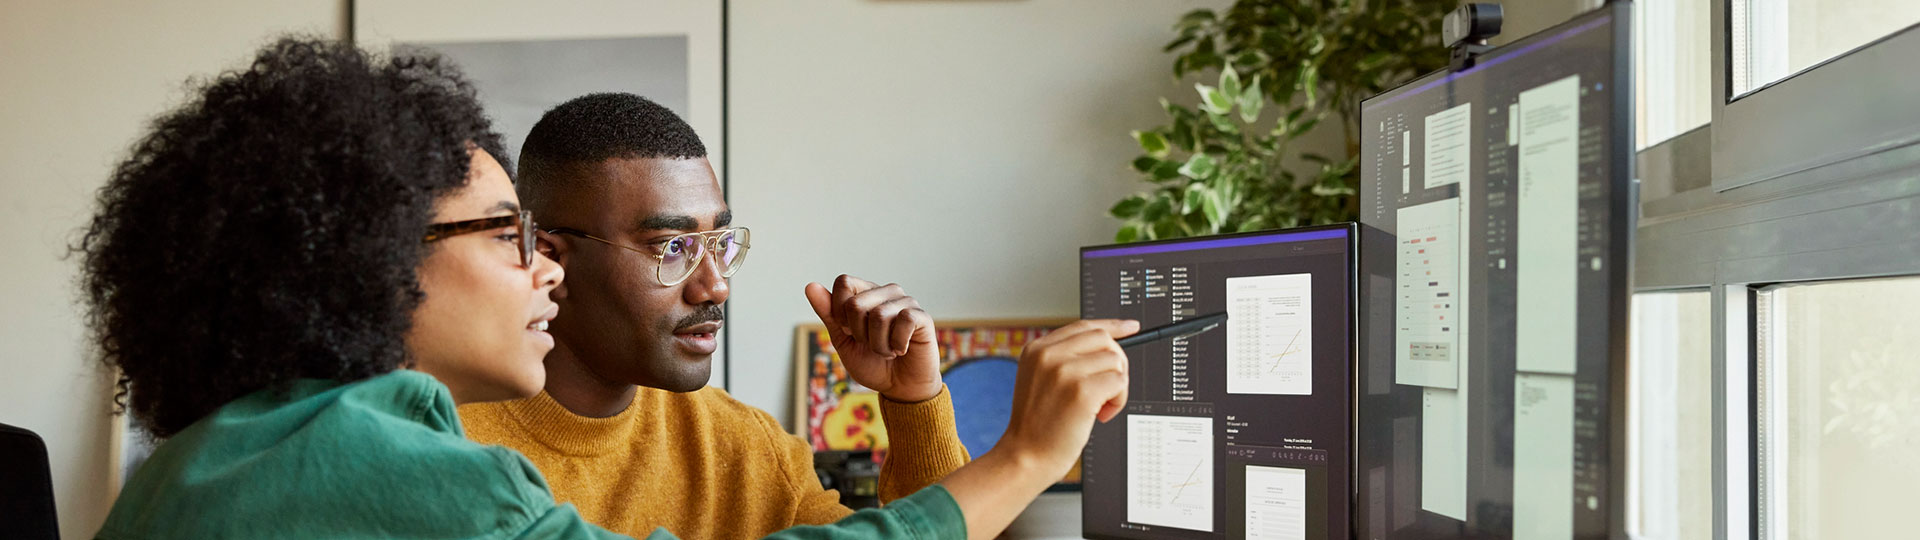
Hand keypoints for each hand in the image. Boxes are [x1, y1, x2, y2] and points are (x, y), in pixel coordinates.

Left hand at [804, 275, 942, 402]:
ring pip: (879, 315)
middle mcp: (886, 292)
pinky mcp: (922, 316)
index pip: (844, 282)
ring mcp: (906, 302)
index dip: (839, 312)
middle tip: (871, 344)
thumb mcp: (843, 341)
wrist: (900, 388)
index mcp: (866, 294)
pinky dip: (896, 344)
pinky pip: (903, 321)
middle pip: (856, 303)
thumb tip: (810, 286)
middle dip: (858, 334)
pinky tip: (901, 350)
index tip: (849, 332)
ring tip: (887, 350)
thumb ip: (829, 314)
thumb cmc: (872, 364)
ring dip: (878, 344)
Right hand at [994, 319, 1138, 476]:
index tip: (1131, 327)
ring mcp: (1064, 371)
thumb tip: (1107, 347)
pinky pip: (1119, 382)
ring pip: (1115, 361)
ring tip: (1099, 407)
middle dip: (1116, 363)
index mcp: (1037, 349)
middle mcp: (1048, 355)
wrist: (1025, 456)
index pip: (1084, 326)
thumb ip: (1064, 360)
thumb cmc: (1037, 426)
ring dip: (1117, 387)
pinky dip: (1118, 401)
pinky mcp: (1081, 391)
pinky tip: (1101, 415)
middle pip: (1104, 339)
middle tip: (1108, 389)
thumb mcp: (1040, 380)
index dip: (1112, 326)